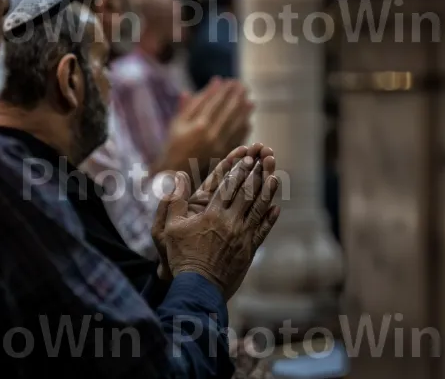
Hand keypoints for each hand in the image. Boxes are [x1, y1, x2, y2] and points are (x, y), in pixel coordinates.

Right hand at [152, 78, 253, 179]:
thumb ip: (193, 103)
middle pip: (229, 111)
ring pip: (237, 124)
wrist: (175, 173)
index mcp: (199, 125)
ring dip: (245, 111)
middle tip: (243, 86)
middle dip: (237, 97)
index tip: (230, 81)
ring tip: (250, 101)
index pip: (215, 102)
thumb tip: (211, 84)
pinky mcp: (225, 155)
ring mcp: (220, 146)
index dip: (224, 90)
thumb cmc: (174, 146)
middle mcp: (212, 135)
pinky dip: (244, 128)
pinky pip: (239, 138)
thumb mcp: (177, 123)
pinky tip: (247, 121)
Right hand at [154, 155, 280, 299]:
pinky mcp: (249, 251)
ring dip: (267, 190)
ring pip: (258, 209)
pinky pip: (263, 231)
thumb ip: (174, 200)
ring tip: (274, 175)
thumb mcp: (168, 227)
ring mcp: (242, 237)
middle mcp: (230, 222)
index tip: (246, 157)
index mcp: (211, 214)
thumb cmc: (181, 256)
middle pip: (247, 193)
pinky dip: (270, 218)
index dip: (238, 169)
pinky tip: (276, 208)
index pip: (228, 186)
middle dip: (256, 173)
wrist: (198, 287)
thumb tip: (178, 175)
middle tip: (264, 159)